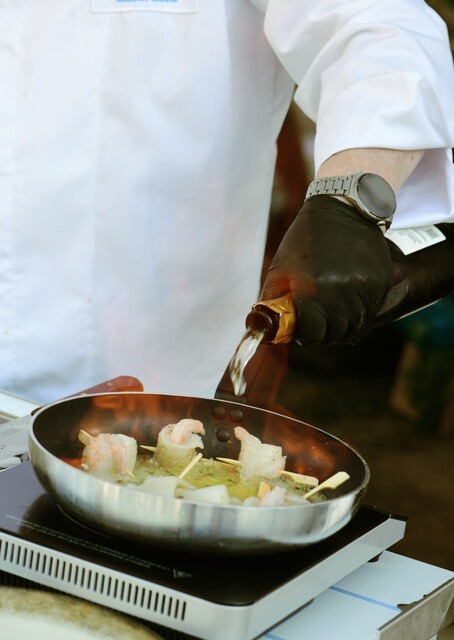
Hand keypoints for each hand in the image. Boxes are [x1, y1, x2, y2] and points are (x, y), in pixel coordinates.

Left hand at [260, 195, 392, 344]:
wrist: (344, 209)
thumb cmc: (306, 239)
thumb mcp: (281, 268)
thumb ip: (273, 300)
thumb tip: (267, 328)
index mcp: (312, 289)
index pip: (312, 333)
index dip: (305, 335)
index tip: (302, 330)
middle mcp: (341, 292)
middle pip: (335, 334)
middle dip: (323, 334)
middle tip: (316, 326)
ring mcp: (364, 288)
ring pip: (356, 327)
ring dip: (343, 328)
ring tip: (331, 318)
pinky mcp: (381, 283)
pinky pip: (371, 312)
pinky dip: (360, 315)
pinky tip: (347, 307)